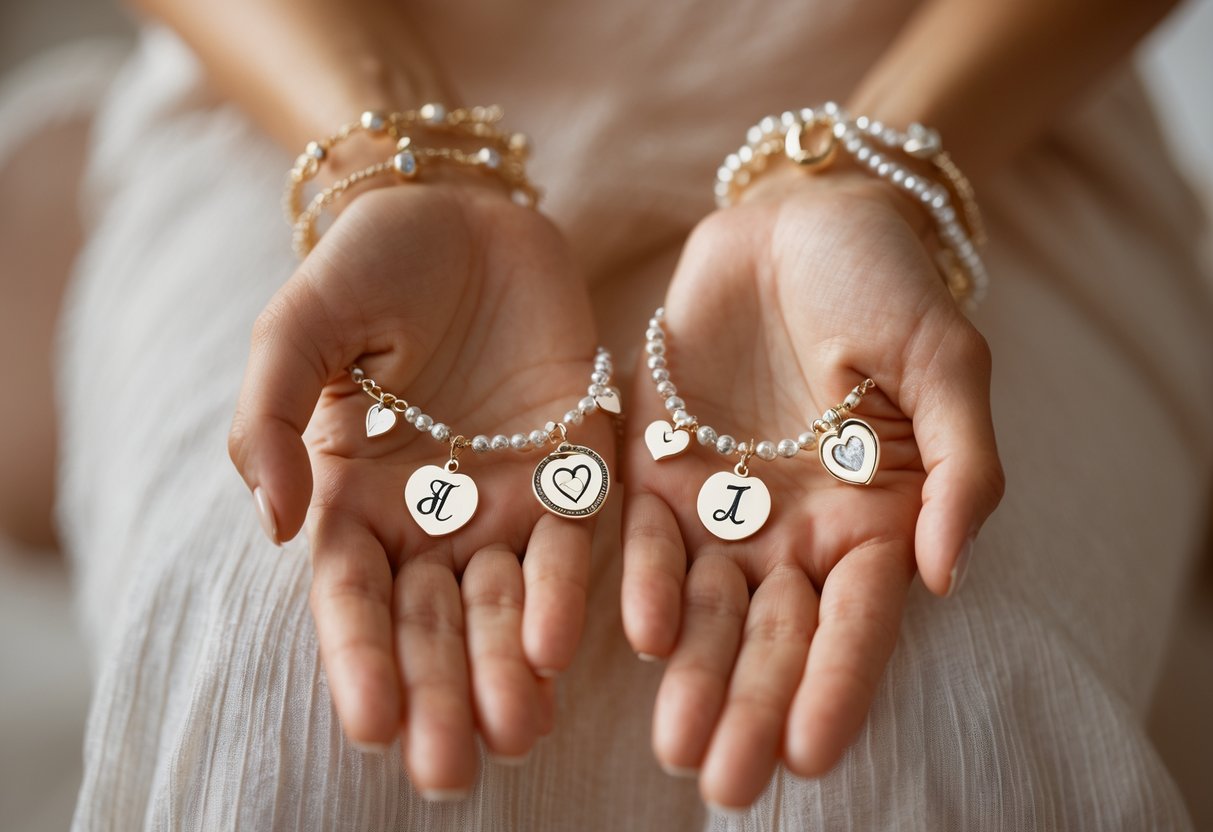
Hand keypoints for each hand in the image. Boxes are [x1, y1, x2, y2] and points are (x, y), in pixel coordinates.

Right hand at [229, 183, 611, 793]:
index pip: (353, 598)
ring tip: (516, 732)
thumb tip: (275, 527)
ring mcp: (506, 495)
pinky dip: (566, 592)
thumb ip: (270, 419)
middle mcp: (432, 514)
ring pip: (505, 601)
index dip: (360, 661)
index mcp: (356, 496)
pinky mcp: (575, 464)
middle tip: (450, 769)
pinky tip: (564, 647)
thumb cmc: (370, 266)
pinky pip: (572, 540)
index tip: (373, 724)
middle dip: (441, 693)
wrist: (466, 211)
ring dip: (510, 668)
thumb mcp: (296, 328)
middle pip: (433, 622)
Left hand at [620, 170, 1003, 807]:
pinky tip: (642, 632)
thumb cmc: (884, 282)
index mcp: (875, 516)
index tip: (812, 752)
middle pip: (775, 632)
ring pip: (709, 604)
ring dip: (694, 673)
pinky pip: (647, 535)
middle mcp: (798, 525)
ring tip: (678, 743)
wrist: (797, 215)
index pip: (857, 620)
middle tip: (724, 780)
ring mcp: (725, 498)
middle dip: (753, 705)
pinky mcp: (659, 460)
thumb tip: (944, 574)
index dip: (837, 684)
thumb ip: (960, 465)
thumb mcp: (946, 361)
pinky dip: (645, 581)